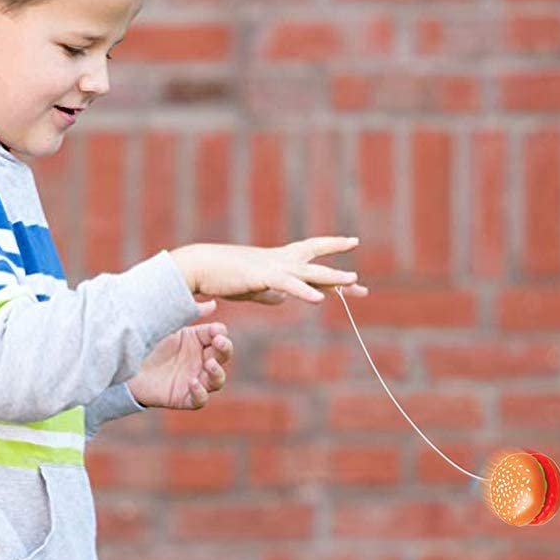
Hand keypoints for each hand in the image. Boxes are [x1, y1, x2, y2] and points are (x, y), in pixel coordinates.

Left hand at [127, 300, 232, 409]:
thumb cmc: (145, 341)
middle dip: (225, 349)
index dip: (220, 333)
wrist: (123, 363)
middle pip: (223, 356)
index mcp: (198, 341)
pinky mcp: (184, 397)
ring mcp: (194, 379)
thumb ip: (188, 314)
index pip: (219, 336)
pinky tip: (192, 382)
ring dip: (217, 372)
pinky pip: (200, 399)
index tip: (215, 331)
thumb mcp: (166, 325)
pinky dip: (200, 392)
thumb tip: (212, 303)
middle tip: (219, 342)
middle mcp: (200, 360)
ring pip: (217, 380)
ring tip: (209, 364)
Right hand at [170, 236, 368, 305]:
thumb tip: (283, 299)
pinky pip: (288, 284)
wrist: (199, 266)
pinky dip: (303, 291)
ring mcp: (272, 266)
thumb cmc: (221, 276)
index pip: (310, 262)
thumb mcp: (251, 288)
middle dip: (339, 276)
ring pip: (308, 273)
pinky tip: (319, 299)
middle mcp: (279, 261)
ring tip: (353, 281)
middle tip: (361, 286)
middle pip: (316, 266)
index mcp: (277, 262)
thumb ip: (269, 293)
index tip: (351, 260)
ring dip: (331, 278)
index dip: (331, 261)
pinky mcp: (261, 276)